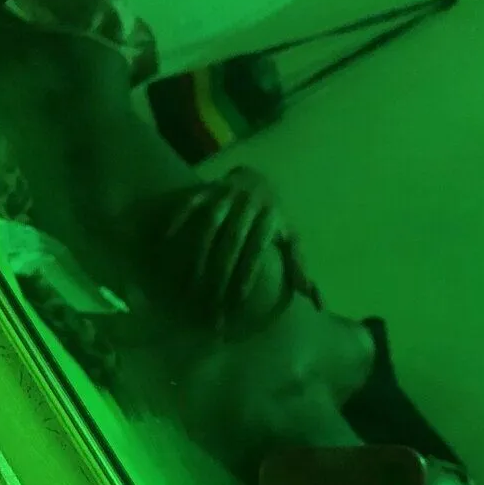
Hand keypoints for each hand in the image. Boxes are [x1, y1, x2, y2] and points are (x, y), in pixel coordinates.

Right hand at [163, 167, 287, 330]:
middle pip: (231, 246)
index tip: (235, 304)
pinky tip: (165, 241)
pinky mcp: (207, 188)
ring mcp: (226, 196)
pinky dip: (178, 219)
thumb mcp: (290, 240)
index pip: (256, 253)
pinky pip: (190, 203)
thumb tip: (318, 304)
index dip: (246, 276)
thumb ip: (300, 270)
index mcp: (271, 221)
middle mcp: (249, 207)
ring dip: (198, 257)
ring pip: (209, 228)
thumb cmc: (274, 219)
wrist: (258, 177)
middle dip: (220, 278)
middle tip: (210, 307)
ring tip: (188, 288)